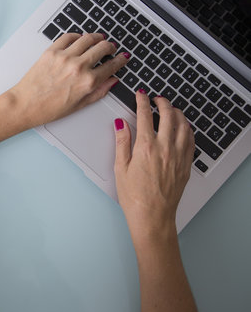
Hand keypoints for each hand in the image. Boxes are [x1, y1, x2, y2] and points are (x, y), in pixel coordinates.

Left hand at [7, 33, 128, 128]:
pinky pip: (69, 36)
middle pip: (103, 48)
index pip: (112, 66)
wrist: (25, 104)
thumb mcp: (79, 105)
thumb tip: (112, 81)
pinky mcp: (51, 51)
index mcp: (88, 82)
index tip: (122, 57)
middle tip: (111, 48)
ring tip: (99, 39)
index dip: (120, 60)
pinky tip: (80, 39)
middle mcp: (78, 67)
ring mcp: (64, 57)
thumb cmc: (48, 109)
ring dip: (97, 37)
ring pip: (88, 38)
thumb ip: (99, 92)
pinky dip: (77, 36)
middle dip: (110, 47)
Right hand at [113, 90, 194, 236]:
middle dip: (162, 102)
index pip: (145, 115)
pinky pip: (190, 140)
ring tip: (171, 109)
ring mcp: (178, 156)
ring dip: (177, 113)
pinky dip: (187, 128)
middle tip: (156, 99)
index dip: (142, 101)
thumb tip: (120, 125)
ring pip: (183, 125)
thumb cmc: (134, 196)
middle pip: (168, 115)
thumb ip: (122, 142)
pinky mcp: (185, 165)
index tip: (140, 95)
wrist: (152, 216)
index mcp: (145, 147)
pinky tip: (183, 127)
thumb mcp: (120, 168)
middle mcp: (164, 148)